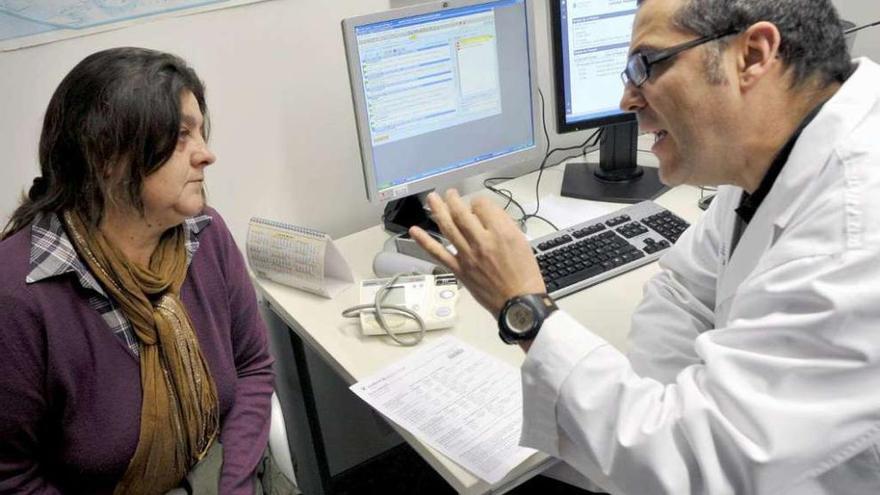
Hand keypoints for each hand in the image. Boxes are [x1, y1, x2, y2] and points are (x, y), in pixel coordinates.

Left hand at [409, 190, 545, 316]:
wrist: (518, 302)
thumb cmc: (524, 273)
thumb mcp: (522, 241)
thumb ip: (504, 225)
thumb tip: (487, 214)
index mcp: (500, 232)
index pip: (482, 206)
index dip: (478, 201)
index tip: (478, 205)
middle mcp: (481, 241)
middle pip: (461, 213)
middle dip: (453, 200)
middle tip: (450, 193)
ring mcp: (467, 255)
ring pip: (448, 227)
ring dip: (437, 210)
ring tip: (432, 198)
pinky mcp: (458, 269)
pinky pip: (438, 253)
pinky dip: (424, 241)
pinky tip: (414, 231)